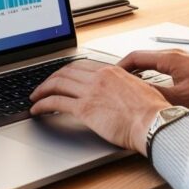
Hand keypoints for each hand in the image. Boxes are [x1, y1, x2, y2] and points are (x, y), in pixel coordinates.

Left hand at [29, 58, 169, 154]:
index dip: (66, 71)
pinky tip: (37, 110)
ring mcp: (90, 92)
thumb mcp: (138, 89)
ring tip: (34, 98)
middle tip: (42, 87)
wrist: (154, 123)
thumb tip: (118, 91)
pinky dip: (42, 105)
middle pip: (65, 72)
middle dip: (50, 78)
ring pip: (57, 84)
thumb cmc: (151, 112)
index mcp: (111, 71)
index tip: (60, 77)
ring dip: (42, 90)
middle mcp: (98, 77)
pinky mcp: (85, 109)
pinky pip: (55, 103)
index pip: (81, 65)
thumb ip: (123, 86)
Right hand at [119, 49, 188, 116]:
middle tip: (114, 82)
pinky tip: (153, 86)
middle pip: (142, 58)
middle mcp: (174, 54)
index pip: (136, 57)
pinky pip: (163, 67)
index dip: (119, 67)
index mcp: (170, 58)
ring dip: (140, 72)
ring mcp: (183, 59)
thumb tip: (138, 98)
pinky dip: (152, 74)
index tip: (108, 75)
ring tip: (129, 86)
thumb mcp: (183, 98)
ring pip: (153, 63)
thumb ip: (158, 96)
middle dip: (127, 70)